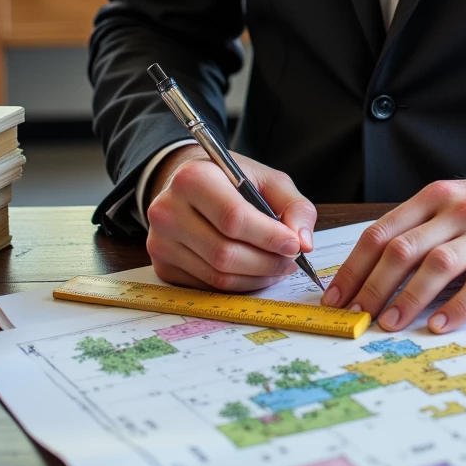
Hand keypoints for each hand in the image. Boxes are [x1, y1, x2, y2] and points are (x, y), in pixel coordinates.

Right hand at [145, 144, 316, 291]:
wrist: (189, 185)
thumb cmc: (232, 181)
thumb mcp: (268, 180)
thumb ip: (294, 206)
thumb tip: (304, 242)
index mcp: (193, 179)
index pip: (233, 219)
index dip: (269, 237)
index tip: (294, 245)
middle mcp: (168, 211)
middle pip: (225, 253)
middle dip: (267, 262)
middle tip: (291, 259)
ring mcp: (161, 242)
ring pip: (218, 275)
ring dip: (257, 277)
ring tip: (277, 265)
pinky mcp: (163, 266)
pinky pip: (208, 286)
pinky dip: (239, 284)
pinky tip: (254, 270)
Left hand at [321, 155, 465, 334]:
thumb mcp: (459, 200)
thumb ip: (425, 225)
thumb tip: (378, 265)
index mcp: (436, 196)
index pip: (382, 232)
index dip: (354, 267)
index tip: (336, 296)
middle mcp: (458, 210)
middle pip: (402, 250)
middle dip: (372, 287)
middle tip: (354, 316)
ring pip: (436, 266)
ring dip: (408, 299)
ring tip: (388, 324)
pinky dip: (456, 306)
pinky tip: (440, 324)